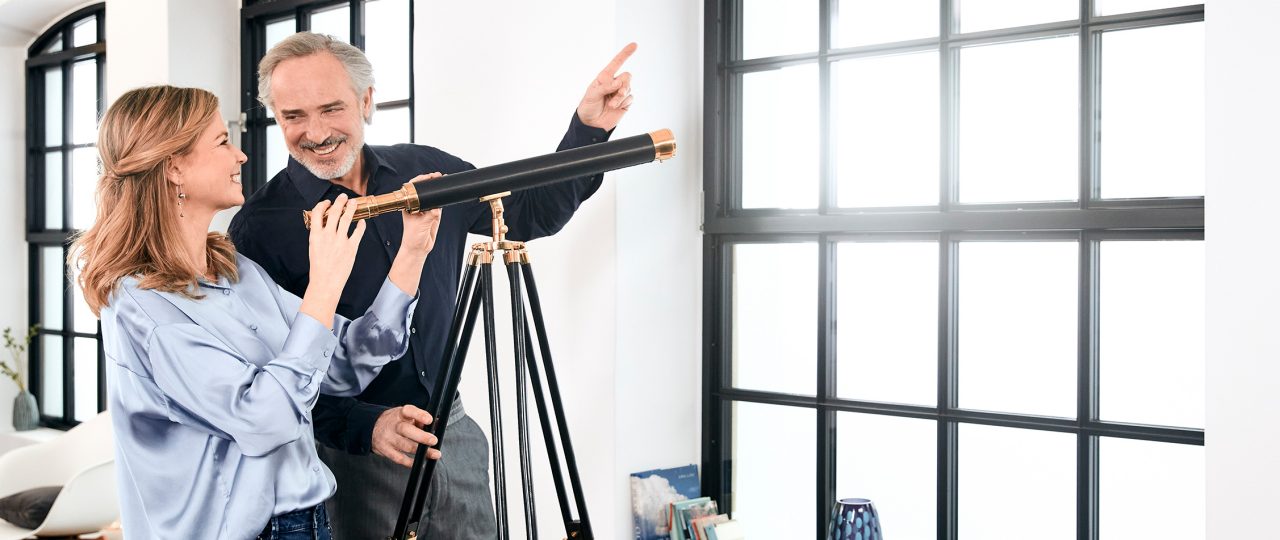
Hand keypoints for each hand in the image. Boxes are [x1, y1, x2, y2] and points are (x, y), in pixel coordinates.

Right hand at [300, 194, 365, 326]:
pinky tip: (362, 222)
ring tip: (354, 202)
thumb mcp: (313, 248)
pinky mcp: (351, 247)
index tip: (327, 202)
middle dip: (340, 201)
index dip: (322, 205)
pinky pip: (358, 232)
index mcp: (315, 235)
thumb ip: (319, 235)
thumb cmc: (319, 267)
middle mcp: (328, 235)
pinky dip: (361, 225)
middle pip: (334, 212)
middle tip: (343, 196)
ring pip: (347, 218)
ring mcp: (340, 241)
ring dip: (351, 208)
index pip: (317, 213)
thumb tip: (324, 224)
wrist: (325, 283)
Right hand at [372, 404, 442, 466]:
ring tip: (434, 454)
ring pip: (404, 446)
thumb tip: (437, 424)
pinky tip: (421, 462)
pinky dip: (410, 462)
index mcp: (399, 414)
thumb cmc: (395, 422)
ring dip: (420, 451)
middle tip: (433, 440)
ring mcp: (388, 438)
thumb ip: (420, 419)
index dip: (419, 415)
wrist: (372, 428)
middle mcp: (393, 425)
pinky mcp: (385, 450)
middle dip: (421, 436)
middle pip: (405, 430)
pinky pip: (398, 458)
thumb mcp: (406, 416)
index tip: (429, 420)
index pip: (408, 411)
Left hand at [401, 173, 444, 256]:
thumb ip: (429, 216)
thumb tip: (437, 208)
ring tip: (443, 180)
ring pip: (432, 196)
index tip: (427, 177)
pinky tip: (446, 194)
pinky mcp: (434, 215)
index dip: (420, 181)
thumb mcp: (420, 225)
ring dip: (437, 189)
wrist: (418, 249)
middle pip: (423, 190)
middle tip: (437, 176)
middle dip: (430, 181)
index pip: (413, 189)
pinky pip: (439, 204)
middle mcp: (417, 206)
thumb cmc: (412, 237)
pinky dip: (443, 199)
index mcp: (409, 206)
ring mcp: (426, 210)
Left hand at [576, 42, 636, 131]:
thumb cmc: (588, 106)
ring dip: (621, 97)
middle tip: (616, 94)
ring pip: (628, 88)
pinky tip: (616, 107)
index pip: (616, 63)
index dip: (625, 53)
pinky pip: (630, 98)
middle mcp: (614, 83)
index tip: (634, 45)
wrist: (591, 124)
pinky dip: (623, 103)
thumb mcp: (592, 95)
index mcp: (604, 77)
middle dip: (623, 85)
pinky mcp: (625, 103)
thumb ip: (605, 87)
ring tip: (612, 104)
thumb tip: (618, 82)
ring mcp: (620, 93)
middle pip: (627, 76)